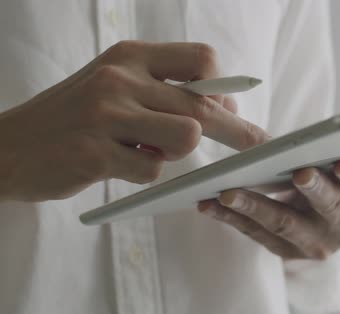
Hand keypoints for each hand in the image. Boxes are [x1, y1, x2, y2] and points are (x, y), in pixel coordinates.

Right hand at [0, 41, 266, 201]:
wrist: (10, 146)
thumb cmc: (75, 118)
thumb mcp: (116, 86)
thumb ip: (165, 91)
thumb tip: (224, 109)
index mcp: (130, 56)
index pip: (201, 58)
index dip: (223, 87)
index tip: (229, 109)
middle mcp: (120, 78)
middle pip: (203, 104)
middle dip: (237, 130)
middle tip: (258, 144)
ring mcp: (105, 115)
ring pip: (186, 136)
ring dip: (179, 152)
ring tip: (151, 151)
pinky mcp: (94, 154)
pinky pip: (152, 170)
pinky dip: (146, 174)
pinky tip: (120, 166)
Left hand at [198, 158, 339, 259]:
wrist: (325, 218)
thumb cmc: (332, 176)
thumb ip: (336, 148)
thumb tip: (315, 132)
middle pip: (330, 206)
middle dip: (313, 189)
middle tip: (298, 173)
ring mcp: (318, 244)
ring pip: (285, 224)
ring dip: (254, 206)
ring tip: (227, 191)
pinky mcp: (288, 253)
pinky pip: (257, 234)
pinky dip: (231, 217)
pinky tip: (209, 204)